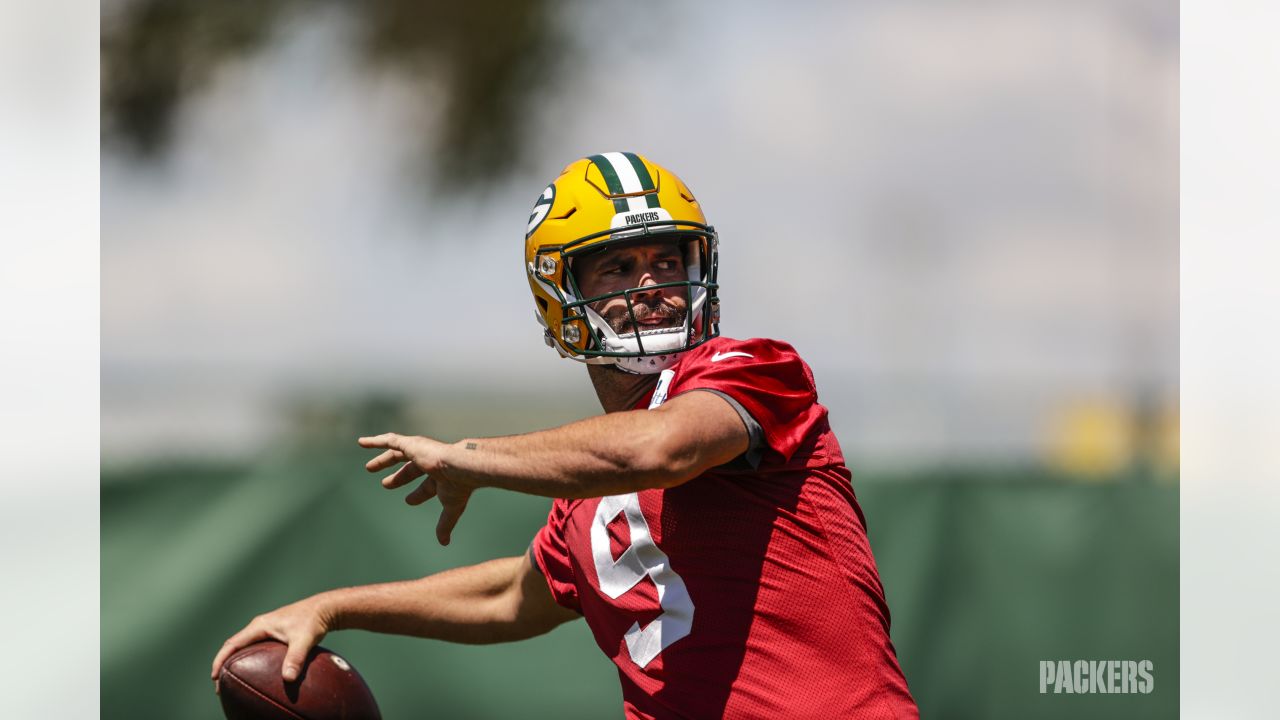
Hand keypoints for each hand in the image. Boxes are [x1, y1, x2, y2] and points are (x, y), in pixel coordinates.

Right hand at [210, 595, 333, 689]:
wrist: (325, 608)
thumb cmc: (313, 620)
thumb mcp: (304, 639)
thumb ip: (296, 658)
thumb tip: (288, 679)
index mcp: (260, 626)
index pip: (232, 644)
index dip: (220, 660)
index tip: (214, 677)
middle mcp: (260, 626)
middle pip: (234, 646)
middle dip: (224, 664)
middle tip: (220, 685)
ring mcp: (266, 629)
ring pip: (244, 647)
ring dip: (235, 662)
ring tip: (232, 681)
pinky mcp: (274, 633)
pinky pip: (255, 648)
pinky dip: (249, 659)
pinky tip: (254, 673)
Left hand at [359, 432, 473, 544]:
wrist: (461, 466)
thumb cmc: (458, 486)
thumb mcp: (451, 508)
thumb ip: (445, 524)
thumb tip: (444, 543)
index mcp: (440, 476)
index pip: (426, 486)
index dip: (417, 495)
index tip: (408, 501)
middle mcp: (430, 462)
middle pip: (410, 470)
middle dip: (398, 478)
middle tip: (384, 485)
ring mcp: (420, 451)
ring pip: (398, 454)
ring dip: (383, 460)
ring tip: (369, 468)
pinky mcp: (411, 444)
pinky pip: (390, 440)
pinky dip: (375, 442)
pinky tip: (361, 443)